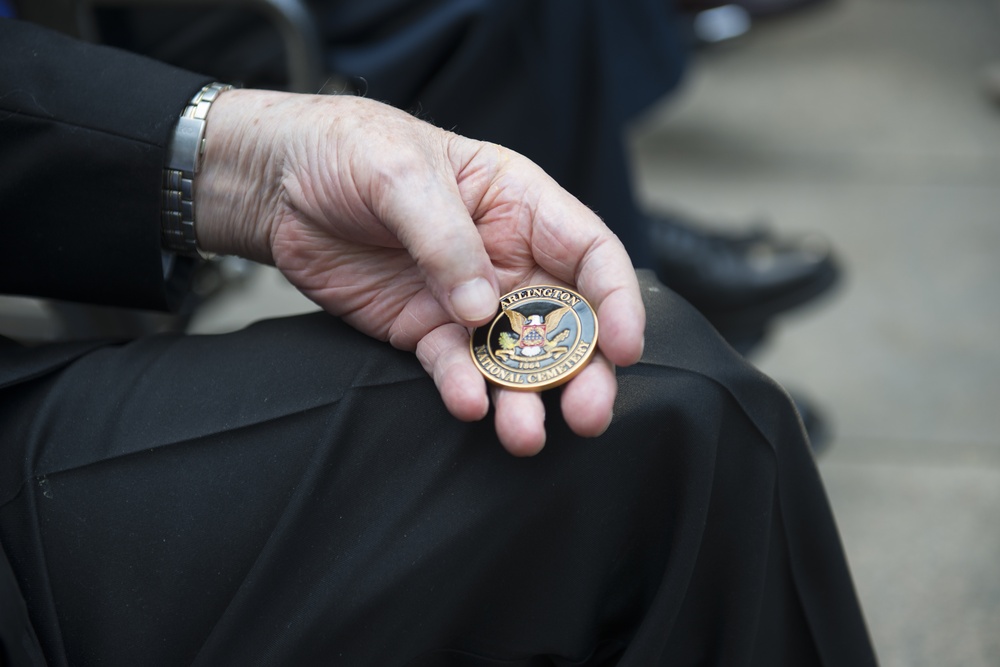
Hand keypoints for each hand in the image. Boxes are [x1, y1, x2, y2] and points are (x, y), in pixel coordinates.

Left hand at [196, 90, 643, 455]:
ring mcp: (466, 301)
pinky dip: (462, 389)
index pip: (592, 255)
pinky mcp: (423, 331)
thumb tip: (482, 307)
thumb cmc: (351, 150)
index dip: (617, 301)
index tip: (624, 347)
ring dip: (526, 397)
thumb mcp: (401, 174)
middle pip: (565, 321)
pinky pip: (453, 367)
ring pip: (514, 358)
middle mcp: (507, 259)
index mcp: (521, 206)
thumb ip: (446, 238)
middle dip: (582, 370)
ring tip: (524, 434)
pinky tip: (467, 405)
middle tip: (587, 413)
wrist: (280, 181)